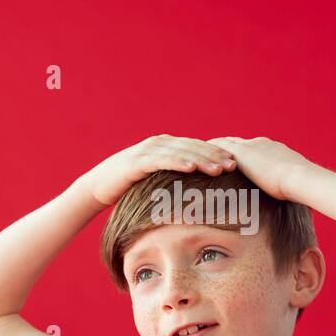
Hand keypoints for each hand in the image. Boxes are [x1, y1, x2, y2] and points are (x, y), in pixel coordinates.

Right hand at [78, 135, 236, 206]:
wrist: (98, 185)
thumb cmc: (130, 185)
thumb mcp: (157, 180)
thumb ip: (176, 178)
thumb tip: (200, 192)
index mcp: (168, 146)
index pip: (198, 147)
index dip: (217, 153)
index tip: (237, 164)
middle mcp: (161, 143)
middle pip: (194, 147)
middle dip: (216, 155)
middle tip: (235, 166)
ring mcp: (149, 150)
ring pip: (182, 152)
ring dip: (202, 159)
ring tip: (220, 168)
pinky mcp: (138, 160)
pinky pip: (162, 160)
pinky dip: (178, 162)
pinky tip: (192, 168)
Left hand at [205, 136, 314, 201]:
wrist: (300, 178)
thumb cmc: (302, 190)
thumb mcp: (295, 190)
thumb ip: (290, 196)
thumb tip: (297, 211)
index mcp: (274, 151)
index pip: (252, 149)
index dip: (238, 155)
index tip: (228, 161)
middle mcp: (260, 144)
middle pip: (235, 143)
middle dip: (220, 149)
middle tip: (205, 157)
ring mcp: (251, 146)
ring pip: (223, 144)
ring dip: (209, 151)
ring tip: (194, 159)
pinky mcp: (242, 153)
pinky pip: (216, 148)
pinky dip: (205, 153)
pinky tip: (193, 161)